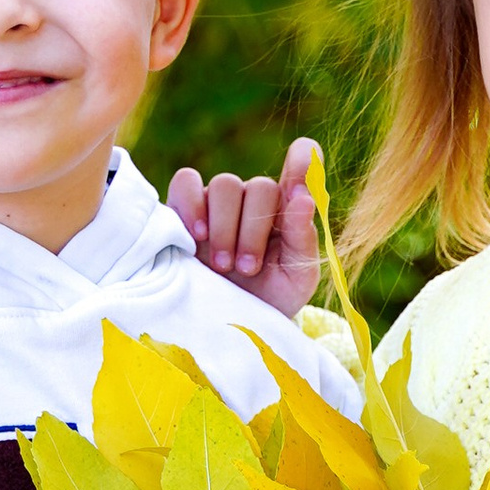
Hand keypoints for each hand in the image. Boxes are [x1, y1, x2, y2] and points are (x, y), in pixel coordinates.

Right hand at [169, 137, 320, 317]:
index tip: (299, 177)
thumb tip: (303, 199)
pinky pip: (186, 182)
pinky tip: (196, 237)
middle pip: (258, 187)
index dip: (301, 163)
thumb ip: (304, 238)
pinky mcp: (184, 209)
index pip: (301, 166)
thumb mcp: (297, 277)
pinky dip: (191, 204)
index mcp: (287, 210)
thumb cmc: (269, 299)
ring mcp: (218, 202)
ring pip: (225, 185)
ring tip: (223, 266)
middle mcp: (254, 200)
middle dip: (253, 230)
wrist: (229, 327)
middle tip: (247, 269)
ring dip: (225, 226)